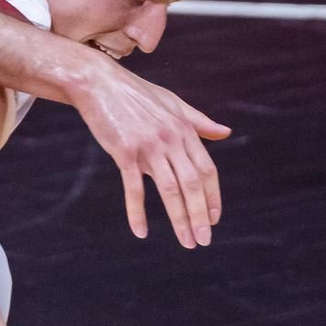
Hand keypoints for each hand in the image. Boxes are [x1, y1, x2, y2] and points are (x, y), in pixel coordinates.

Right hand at [71, 53, 229, 247]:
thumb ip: (199, 122)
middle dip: (200, 215)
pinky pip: (134, 188)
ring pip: (170, 189)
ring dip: (180, 219)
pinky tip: (141, 231)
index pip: (206, 169)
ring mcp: (149, 146)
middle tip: (203, 240)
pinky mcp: (125, 152)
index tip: (214, 220)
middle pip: (192, 184)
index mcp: (184, 129)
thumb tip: (226, 133)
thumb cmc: (135, 94)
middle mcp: (171, 139)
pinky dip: (137, 212)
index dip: (212, 197)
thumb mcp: (173, 104)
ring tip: (186, 241)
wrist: (98, 83)